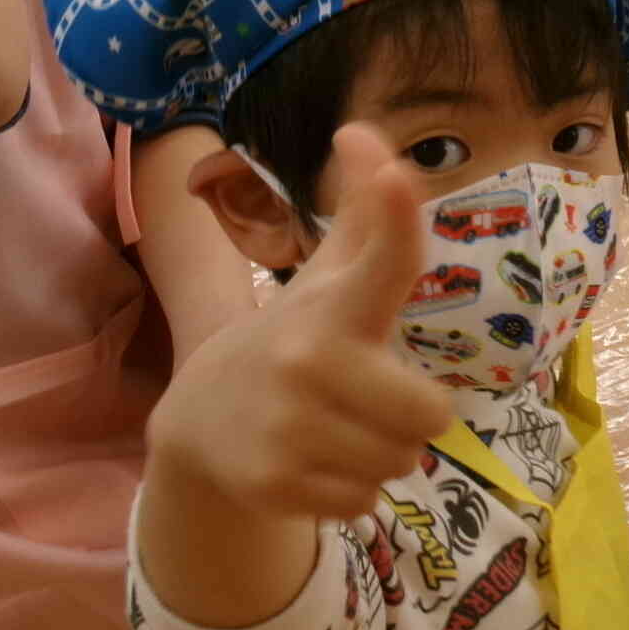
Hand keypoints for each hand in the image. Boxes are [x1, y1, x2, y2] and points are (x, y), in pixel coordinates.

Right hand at [146, 125, 452, 520]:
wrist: (197, 423)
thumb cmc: (295, 338)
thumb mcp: (327, 279)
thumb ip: (364, 215)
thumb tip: (363, 128)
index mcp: (332, 305)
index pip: (381, 256)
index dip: (393, 214)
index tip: (396, 174)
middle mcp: (308, 360)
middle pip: (432, 413)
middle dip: (412, 415)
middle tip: (370, 399)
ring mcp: (287, 426)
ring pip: (402, 462)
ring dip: (381, 452)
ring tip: (337, 429)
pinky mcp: (274, 485)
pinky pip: (365, 501)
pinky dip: (349, 489)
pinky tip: (313, 462)